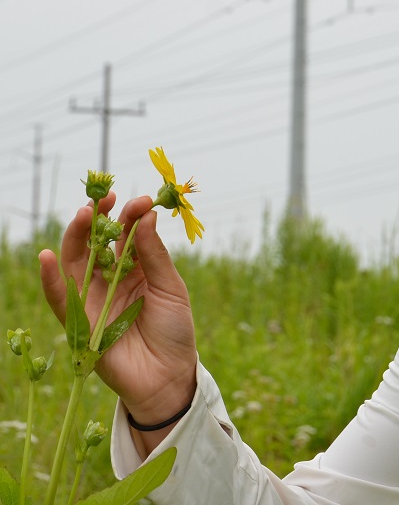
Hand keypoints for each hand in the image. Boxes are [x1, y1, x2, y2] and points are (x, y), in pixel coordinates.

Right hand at [40, 194, 196, 430]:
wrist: (168, 376)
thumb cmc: (174, 329)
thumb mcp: (170, 288)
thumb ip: (154, 255)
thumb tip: (146, 216)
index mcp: (137, 268)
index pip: (127, 234)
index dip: (131, 215)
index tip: (140, 200)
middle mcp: (111, 279)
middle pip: (97, 243)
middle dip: (99, 218)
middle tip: (106, 198)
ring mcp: (93, 298)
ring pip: (75, 262)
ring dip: (75, 237)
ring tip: (84, 214)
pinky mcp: (79, 321)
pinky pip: (60, 297)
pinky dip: (50, 278)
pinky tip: (47, 255)